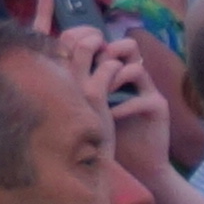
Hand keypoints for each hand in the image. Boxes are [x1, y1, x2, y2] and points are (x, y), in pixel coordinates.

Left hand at [75, 27, 176, 174]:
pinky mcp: (158, 107)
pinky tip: (112, 116)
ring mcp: (147, 90)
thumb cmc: (104, 134)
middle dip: (104, 52)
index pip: (107, 43)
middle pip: (127, 46)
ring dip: (115, 77)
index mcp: (116, 70)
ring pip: (135, 68)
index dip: (90, 40)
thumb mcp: (85, 106)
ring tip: (101, 92)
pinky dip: (124, 106)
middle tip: (90, 67)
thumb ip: (75, 83)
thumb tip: (45, 63)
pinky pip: (143, 98)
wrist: (134, 163)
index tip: (72, 52)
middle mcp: (133, 76)